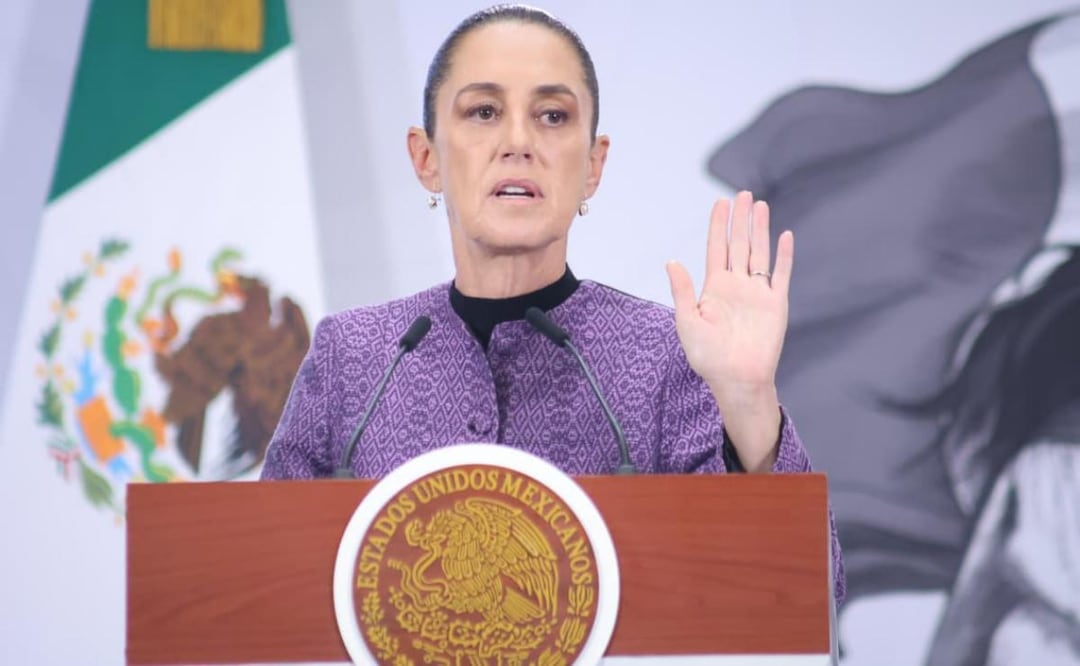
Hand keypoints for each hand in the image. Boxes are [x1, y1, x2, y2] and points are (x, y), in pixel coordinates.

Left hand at [666, 191, 791, 470]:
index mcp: (714, 288)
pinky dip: (784, 255)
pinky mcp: (776, 303)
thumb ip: (682, 291)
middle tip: (742, 194)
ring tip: (760, 205)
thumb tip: (671, 261)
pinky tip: (785, 235)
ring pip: (759, 252)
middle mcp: (736, 286)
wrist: (736, 379)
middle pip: (739, 244)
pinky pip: (781, 274)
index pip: (716, 249)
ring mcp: (757, 293)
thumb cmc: (708, 357)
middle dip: (740, 220)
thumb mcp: (687, 322)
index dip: (718, 226)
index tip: (720, 203)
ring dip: (760, 229)